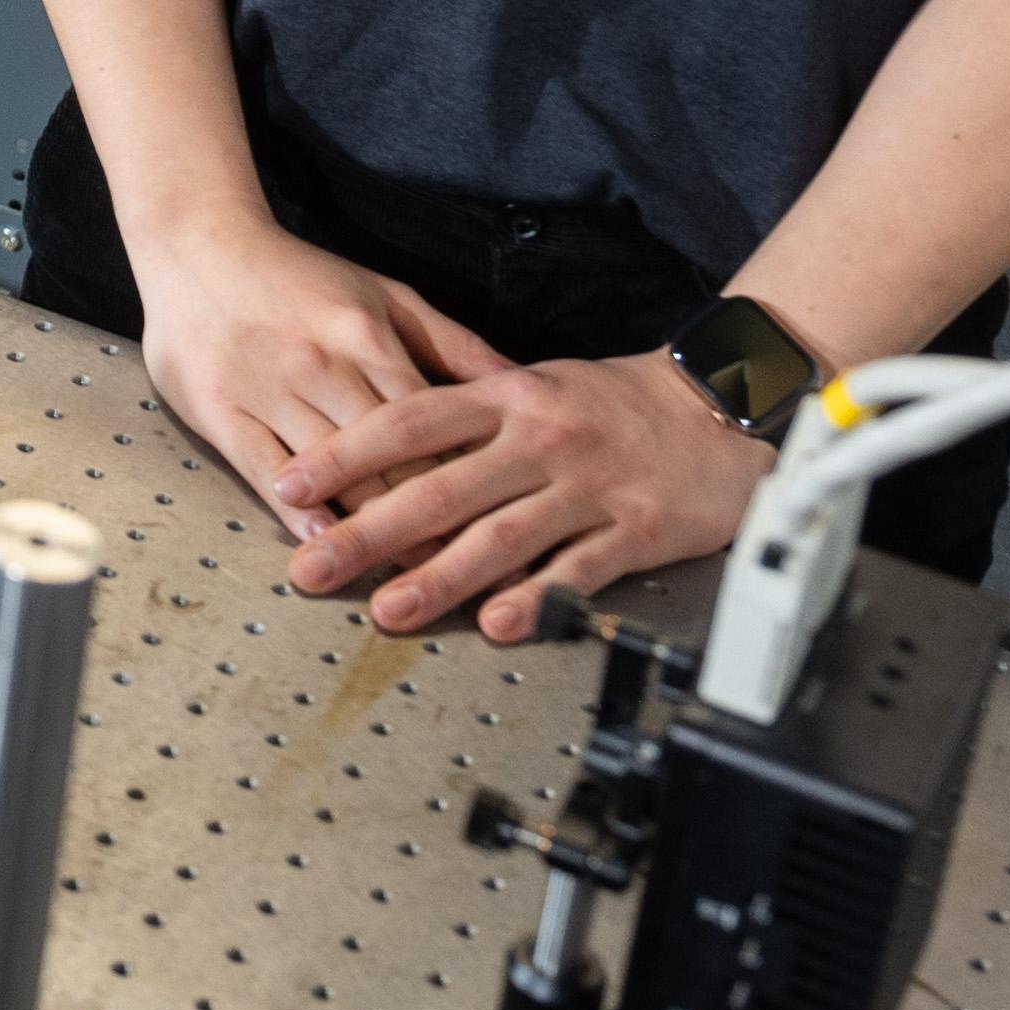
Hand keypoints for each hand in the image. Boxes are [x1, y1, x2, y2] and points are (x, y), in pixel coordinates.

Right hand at [128, 209, 500, 544]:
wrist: (199, 244)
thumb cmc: (300, 275)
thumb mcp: (386, 294)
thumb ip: (452, 343)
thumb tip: (525, 383)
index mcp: (370, 339)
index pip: (433, 426)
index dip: (469, 482)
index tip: (499, 531)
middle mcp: (324, 367)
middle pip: (389, 459)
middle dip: (431, 521)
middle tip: (465, 575)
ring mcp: (270, 390)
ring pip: (333, 471)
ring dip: (372, 528)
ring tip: (409, 580)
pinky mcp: (222, 410)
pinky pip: (264, 468)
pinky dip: (296, 507)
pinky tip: (322, 542)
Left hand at [274, 349, 771, 643]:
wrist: (718, 407)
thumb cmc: (614, 402)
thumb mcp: (534, 384)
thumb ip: (466, 416)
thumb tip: (380, 448)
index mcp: (507, 397)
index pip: (409, 420)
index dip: (344, 453)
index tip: (290, 484)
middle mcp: (540, 439)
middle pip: (440, 487)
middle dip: (368, 531)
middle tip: (313, 566)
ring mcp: (587, 486)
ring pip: (501, 536)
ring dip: (439, 577)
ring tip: (389, 610)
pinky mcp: (634, 530)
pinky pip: (578, 570)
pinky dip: (538, 599)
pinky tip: (499, 624)